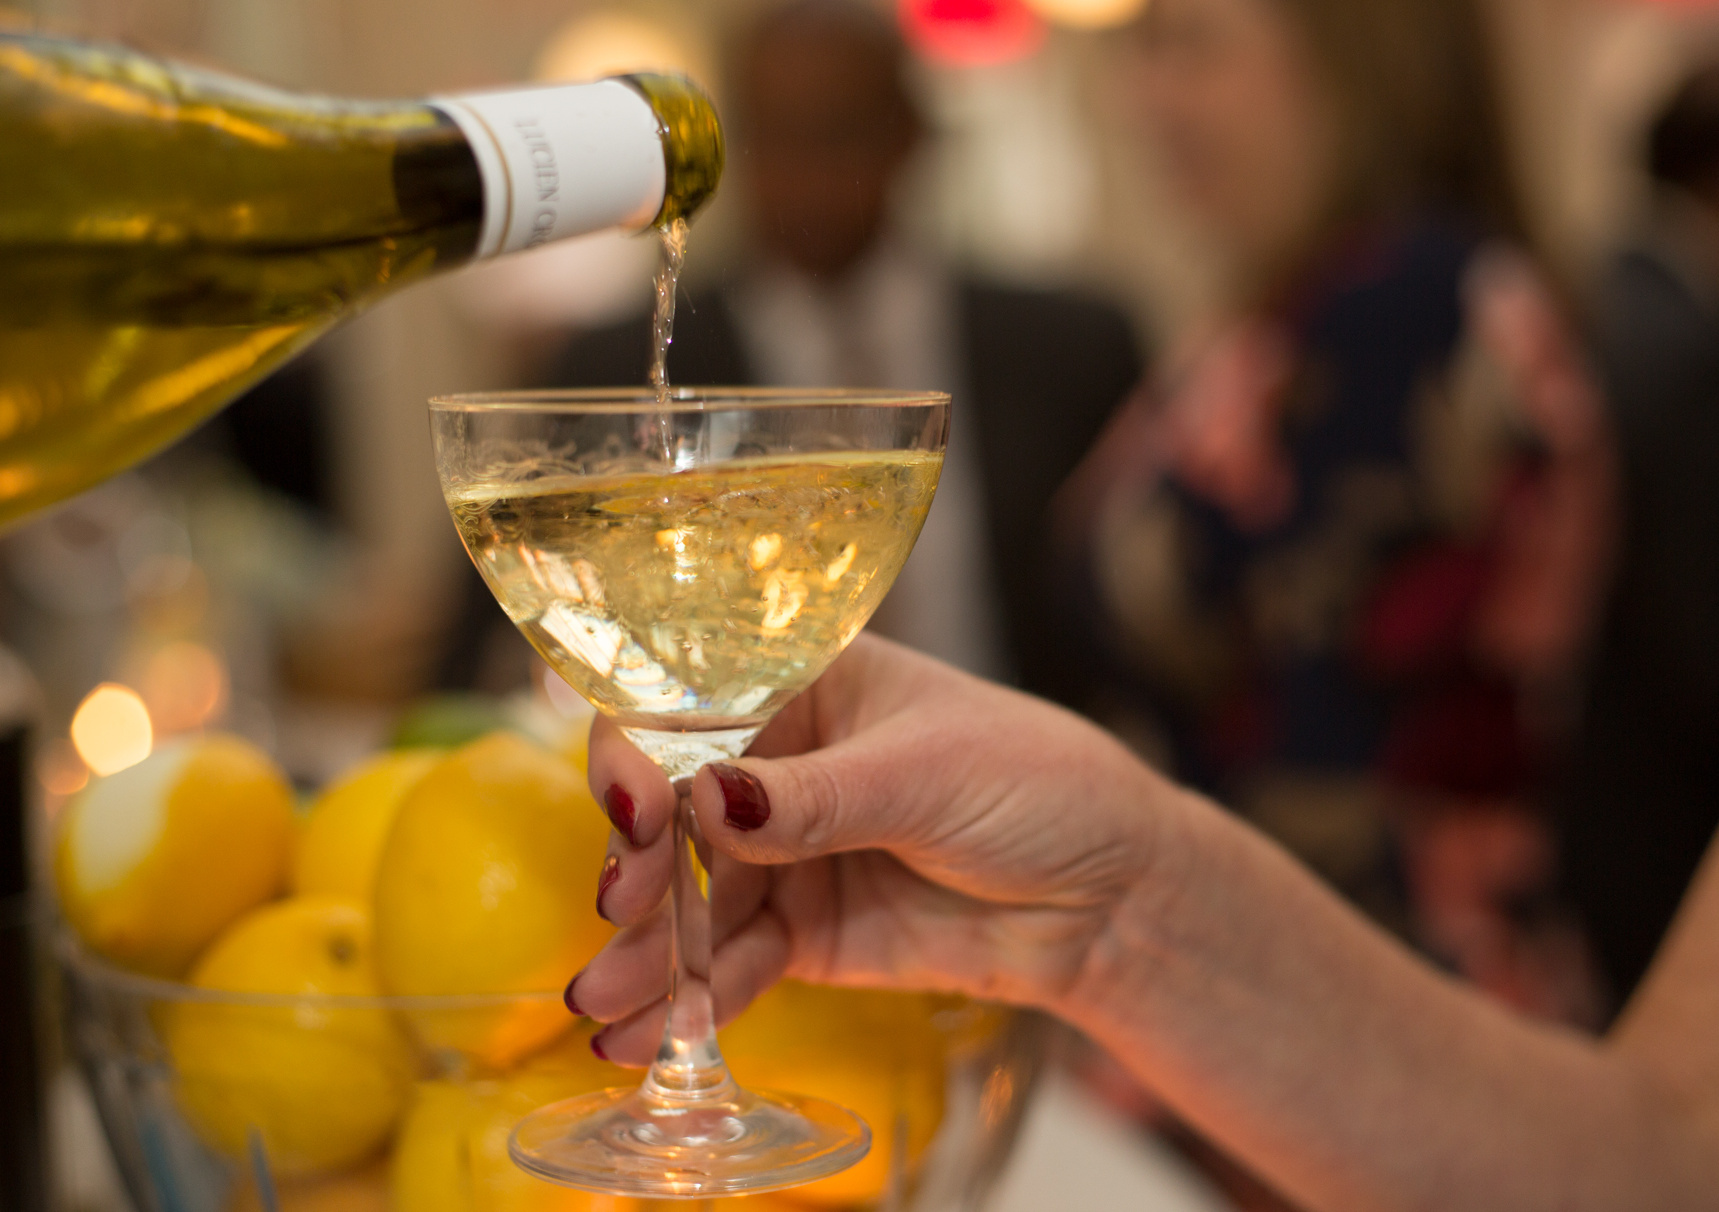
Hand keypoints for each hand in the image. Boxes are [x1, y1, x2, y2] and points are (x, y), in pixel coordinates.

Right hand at [569, 636, 1181, 1063]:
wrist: (1116, 898)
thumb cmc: (1042, 786)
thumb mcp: (931, 774)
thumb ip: (820, 796)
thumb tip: (710, 799)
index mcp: (803, 682)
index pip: (691, 704)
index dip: (645, 750)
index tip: (636, 807)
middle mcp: (776, 763)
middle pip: (673, 809)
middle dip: (639, 864)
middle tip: (622, 913)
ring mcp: (785, 852)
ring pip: (690, 898)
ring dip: (645, 951)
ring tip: (602, 1003)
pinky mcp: (803, 932)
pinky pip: (730, 965)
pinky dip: (689, 1000)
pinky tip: (645, 1036)